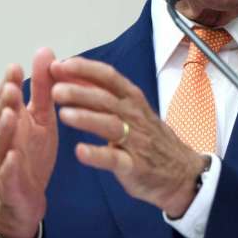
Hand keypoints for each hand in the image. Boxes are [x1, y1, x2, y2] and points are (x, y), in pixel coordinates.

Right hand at [0, 48, 58, 237]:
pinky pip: (8, 174)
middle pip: (0, 119)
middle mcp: (6, 139)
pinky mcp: (11, 184)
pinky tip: (16, 156)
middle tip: (12, 87)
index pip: (9, 100)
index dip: (10, 84)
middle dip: (5, 103)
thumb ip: (44, 89)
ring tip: (11, 114)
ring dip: (4, 129)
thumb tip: (45, 52)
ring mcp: (5, 162)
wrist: (25, 199)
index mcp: (14, 122)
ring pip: (1, 144)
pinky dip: (11, 165)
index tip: (16, 67)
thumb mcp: (42, 118)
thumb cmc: (31, 153)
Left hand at [50, 57, 206, 217]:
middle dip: (80, 92)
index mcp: (133, 100)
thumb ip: (105, 96)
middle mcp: (135, 116)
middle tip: (55, 89)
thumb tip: (74, 76)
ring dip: (87, 118)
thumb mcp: (133, 111)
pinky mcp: (134, 166)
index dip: (85, 70)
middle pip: (106, 99)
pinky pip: (115, 159)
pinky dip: (97, 154)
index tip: (60, 65)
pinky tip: (80, 151)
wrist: (182, 173)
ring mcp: (136, 141)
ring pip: (110, 125)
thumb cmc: (151, 140)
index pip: (109, 77)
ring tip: (63, 115)